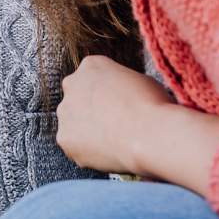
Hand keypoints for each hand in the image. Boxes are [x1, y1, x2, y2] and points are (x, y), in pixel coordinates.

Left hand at [55, 54, 174, 175]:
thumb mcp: (140, 80)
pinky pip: (74, 145)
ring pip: (72, 122)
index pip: (92, 77)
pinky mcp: (64, 138)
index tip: (117, 105)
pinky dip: (86, 151)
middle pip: (77, 97)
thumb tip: (121, 96)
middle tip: (111, 124)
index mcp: (91, 65)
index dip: (106, 94)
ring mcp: (66, 111)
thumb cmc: (153, 105)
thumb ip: (121, 84)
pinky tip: (106, 153)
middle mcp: (72, 84)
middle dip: (89, 109)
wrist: (148, 133)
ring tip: (112, 141)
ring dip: (86, 130)